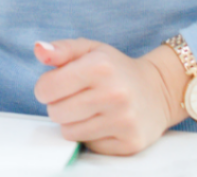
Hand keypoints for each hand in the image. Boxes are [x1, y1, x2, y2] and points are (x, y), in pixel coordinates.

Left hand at [33, 38, 184, 155]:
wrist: (157, 91)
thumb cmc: (116, 68)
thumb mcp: (90, 49)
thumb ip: (61, 49)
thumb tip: (39, 50)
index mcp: (100, 66)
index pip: (47, 88)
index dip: (45, 88)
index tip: (55, 85)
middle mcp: (113, 94)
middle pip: (56, 113)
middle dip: (58, 105)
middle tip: (73, 97)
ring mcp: (123, 121)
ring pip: (70, 133)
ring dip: (72, 122)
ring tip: (88, 109)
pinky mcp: (129, 143)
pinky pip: (90, 146)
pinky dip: (90, 135)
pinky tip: (103, 121)